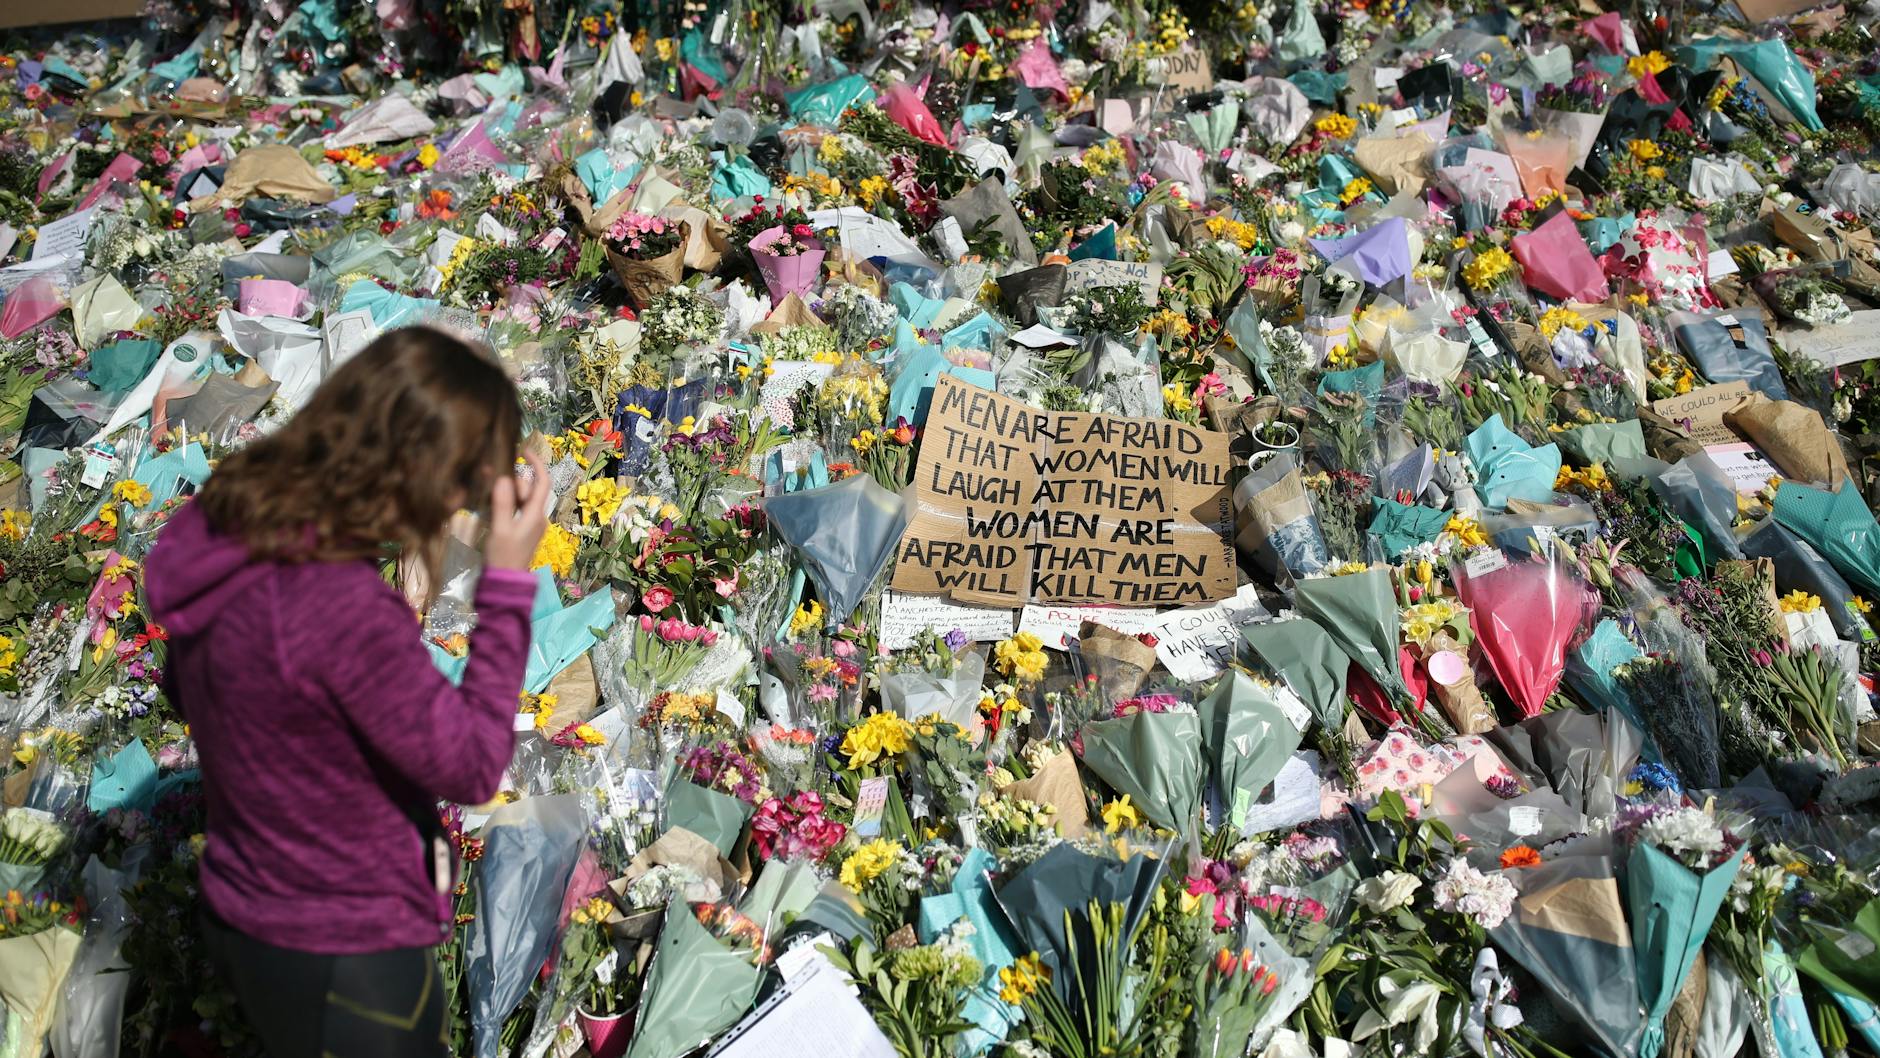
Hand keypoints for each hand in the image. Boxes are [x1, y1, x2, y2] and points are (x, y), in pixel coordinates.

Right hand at [484, 452, 550, 571]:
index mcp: (536, 515)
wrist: (505, 583)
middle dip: (512, 481)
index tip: (524, 451)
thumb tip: (503, 477)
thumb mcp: (500, 529)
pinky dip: (506, 503)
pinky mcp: (523, 530)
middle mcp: (537, 517)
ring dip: (507, 492)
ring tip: (488, 492)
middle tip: (491, 479)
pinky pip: (517, 509)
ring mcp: (531, 524)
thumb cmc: (503, 556)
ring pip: (521, 499)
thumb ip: (502, 503)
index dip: (536, 464)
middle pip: (529, 489)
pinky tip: (491, 505)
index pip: (542, 482)